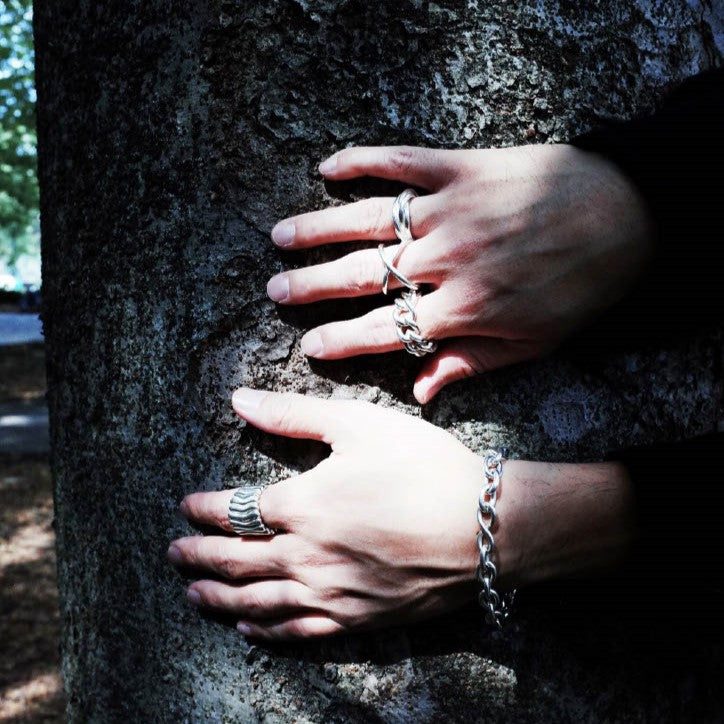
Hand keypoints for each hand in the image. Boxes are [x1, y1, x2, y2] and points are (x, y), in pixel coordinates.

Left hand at [168, 389, 634, 639]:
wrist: (485, 527)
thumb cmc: (424, 467)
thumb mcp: (359, 424)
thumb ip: (294, 414)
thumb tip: (240, 398)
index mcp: (303, 505)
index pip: (235, 510)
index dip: (204, 508)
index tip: (185, 506)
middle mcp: (307, 556)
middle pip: (236, 561)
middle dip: (198, 556)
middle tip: (173, 555)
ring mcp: (331, 593)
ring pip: (258, 601)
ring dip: (219, 598)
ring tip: (193, 595)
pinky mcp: (358, 618)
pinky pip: (299, 630)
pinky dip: (267, 629)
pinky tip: (250, 628)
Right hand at [267, 144, 652, 402]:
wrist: (624, 215)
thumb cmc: (578, 287)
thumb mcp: (531, 343)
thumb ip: (469, 365)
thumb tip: (419, 392)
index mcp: (460, 308)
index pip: (382, 330)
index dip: (340, 340)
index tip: (308, 345)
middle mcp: (442, 261)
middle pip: (361, 276)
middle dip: (312, 286)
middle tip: (275, 291)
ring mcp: (446, 210)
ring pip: (366, 221)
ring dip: (318, 229)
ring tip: (279, 237)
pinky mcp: (458, 168)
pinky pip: (399, 162)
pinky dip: (361, 162)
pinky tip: (328, 168)